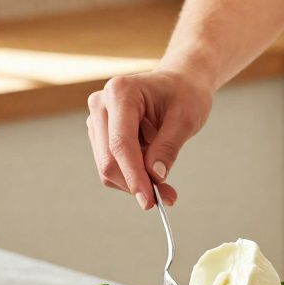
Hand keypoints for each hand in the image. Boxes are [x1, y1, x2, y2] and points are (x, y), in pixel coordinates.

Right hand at [86, 68, 213, 209]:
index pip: (121, 144)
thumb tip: (154, 178)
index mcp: (120, 93)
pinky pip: (111, 165)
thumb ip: (168, 148)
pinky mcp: (100, 134)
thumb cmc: (184, 94)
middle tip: (167, 196)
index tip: (149, 201)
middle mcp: (101, 104)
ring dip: (135, 181)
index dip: (134, 176)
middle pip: (109, 160)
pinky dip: (132, 175)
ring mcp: (97, 120)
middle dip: (136, 183)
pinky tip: (151, 164)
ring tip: (163, 176)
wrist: (179, 83)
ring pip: (108, 167)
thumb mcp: (186, 119)